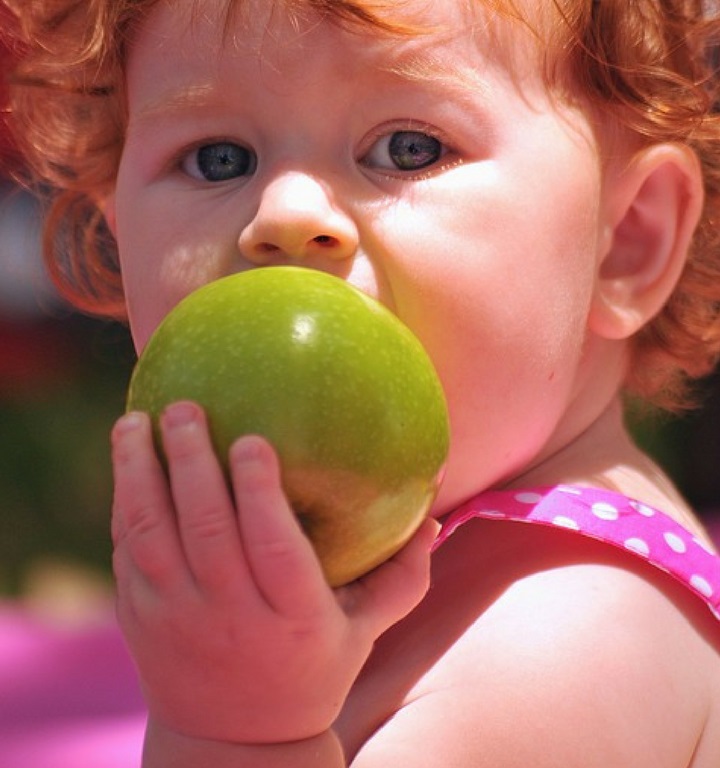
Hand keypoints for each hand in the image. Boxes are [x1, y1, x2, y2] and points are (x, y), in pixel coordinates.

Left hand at [111, 402, 436, 744]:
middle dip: (191, 463)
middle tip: (185, 408)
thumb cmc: (313, 670)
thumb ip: (402, 574)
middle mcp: (231, 617)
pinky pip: (127, 552)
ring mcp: (177, 620)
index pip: (273, 548)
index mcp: (293, 618)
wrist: (234, 743)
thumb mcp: (365, 631)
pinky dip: (125, 502)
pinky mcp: (140, 620)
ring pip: (151, 536)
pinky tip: (128, 458)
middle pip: (205, 531)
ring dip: (139, 474)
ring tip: (136, 420)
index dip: (259, 493)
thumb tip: (434, 508)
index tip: (251, 439)